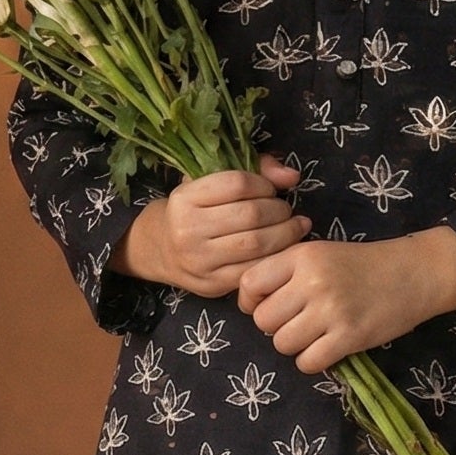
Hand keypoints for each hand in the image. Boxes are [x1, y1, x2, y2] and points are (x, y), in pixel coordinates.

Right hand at [112, 154, 310, 294]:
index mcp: (184, 198)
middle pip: (251, 215)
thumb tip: (292, 176)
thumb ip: (254, 170)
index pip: (237, 184)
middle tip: (286, 211)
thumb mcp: (210, 183)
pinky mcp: (212, 284)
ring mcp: (199, 260)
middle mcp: (187, 229)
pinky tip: (284, 248)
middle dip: (280, 211)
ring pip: (257, 244)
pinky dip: (276, 257)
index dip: (264, 184)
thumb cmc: (194, 211)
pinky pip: (254, 268)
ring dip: (286, 234)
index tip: (270, 189)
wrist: (160, 250)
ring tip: (294, 227)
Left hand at [237, 227, 455, 373]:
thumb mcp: (322, 254)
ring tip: (314, 335)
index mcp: (302, 255)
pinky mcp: (349, 336)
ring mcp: (331, 310)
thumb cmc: (364, 264)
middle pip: (263, 320)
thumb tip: (250, 303)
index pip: (250, 283)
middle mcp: (312, 281)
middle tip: (297, 322)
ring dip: (294, 345)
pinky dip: (313, 361)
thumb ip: (286, 271)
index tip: (266, 305)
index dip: (250, 301)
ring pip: (282, 343)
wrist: (416, 272)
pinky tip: (327, 349)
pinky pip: (308, 362)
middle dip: (275, 326)